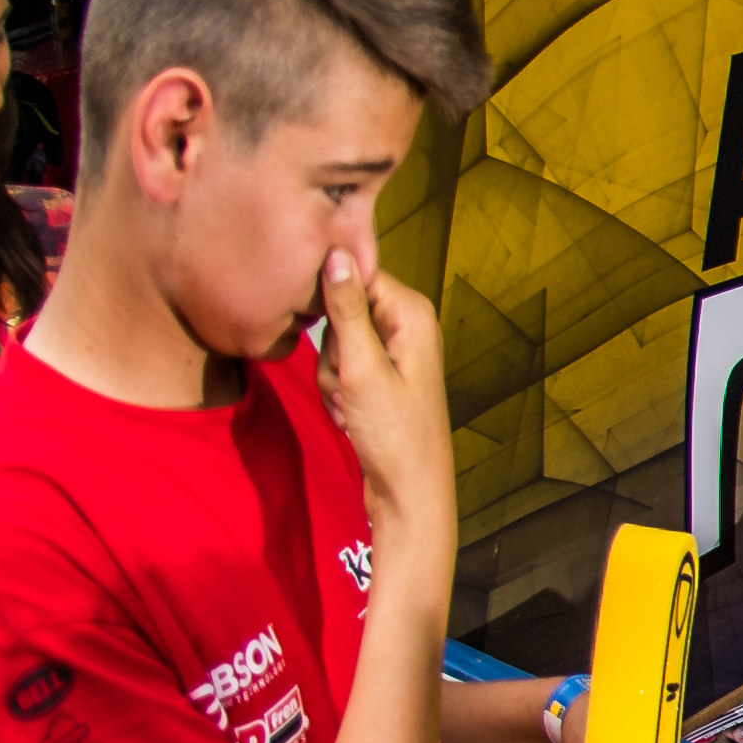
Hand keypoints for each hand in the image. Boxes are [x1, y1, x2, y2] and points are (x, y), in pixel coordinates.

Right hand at [309, 250, 451, 541]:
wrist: (407, 491)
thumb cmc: (394, 434)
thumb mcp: (362, 368)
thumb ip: (346, 309)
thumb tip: (336, 252)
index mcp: (412, 313)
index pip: (355, 273)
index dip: (331, 302)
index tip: (334, 338)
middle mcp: (406, 325)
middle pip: (340, 311)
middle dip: (332, 352)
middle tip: (350, 385)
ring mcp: (394, 351)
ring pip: (334, 344)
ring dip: (333, 377)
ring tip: (354, 405)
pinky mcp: (381, 374)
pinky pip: (340, 368)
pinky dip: (338, 392)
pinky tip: (353, 414)